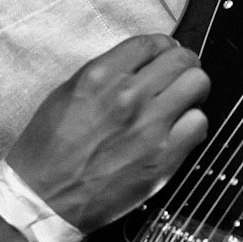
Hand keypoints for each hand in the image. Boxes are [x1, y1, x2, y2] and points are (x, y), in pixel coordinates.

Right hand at [3, 33, 210, 232]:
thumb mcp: (67, 94)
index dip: (163, 48)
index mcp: (100, 76)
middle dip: (182, 65)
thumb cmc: (47, 150)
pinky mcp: (164, 157)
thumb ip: (107, 74)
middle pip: (182, 59)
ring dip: (191, 92)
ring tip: (180, 105)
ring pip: (198, 84)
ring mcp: (150, 126)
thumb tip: (140, 64)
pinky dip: (193, 125)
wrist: (42, 199)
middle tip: (177, 79)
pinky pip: (200, 123)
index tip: (164, 57)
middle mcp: (128, 96)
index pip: (151, 42)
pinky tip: (178, 133)